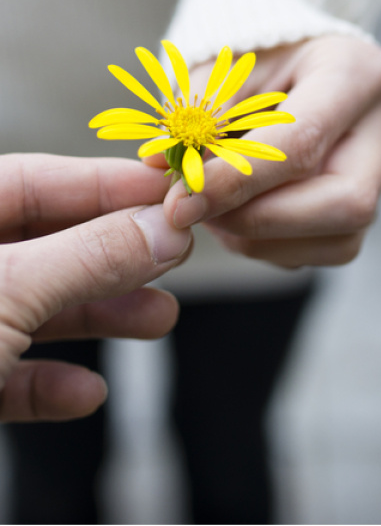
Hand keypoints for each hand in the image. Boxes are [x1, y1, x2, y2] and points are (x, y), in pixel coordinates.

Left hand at [0, 154, 191, 421]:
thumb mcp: (8, 293)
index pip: (34, 179)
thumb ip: (87, 258)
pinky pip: (8, 372)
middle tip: (174, 253)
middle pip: (43, 244)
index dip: (104, 183)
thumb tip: (163, 229)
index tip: (166, 191)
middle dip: (113, 254)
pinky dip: (49, 381)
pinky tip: (85, 391)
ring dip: (96, 316)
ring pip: (32, 308)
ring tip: (158, 318)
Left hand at [163, 36, 380, 267]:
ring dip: (257, 236)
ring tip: (209, 205)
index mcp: (353, 72)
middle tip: (193, 210)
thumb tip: (162, 163)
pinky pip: (319, 250)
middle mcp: (380, 126)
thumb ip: (198, 111)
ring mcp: (379, 171)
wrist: (287, 65)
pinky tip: (233, 213)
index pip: (302, 141)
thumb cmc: (255, 59)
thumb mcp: (224, 66)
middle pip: (342, 203)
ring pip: (335, 240)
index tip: (180, 198)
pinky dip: (266, 242)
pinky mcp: (359, 208)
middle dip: (257, 219)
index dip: (237, 179)